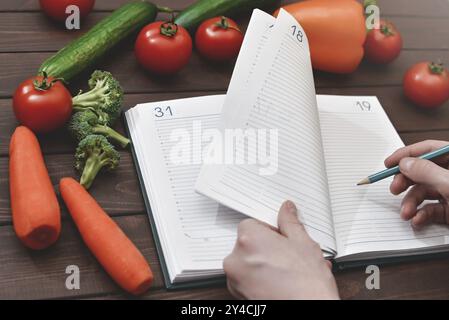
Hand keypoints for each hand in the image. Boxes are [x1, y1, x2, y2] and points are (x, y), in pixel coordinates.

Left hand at [223, 201, 338, 299]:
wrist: (308, 311)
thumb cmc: (306, 285)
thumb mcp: (303, 243)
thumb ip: (290, 222)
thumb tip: (286, 210)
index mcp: (249, 239)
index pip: (251, 223)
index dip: (269, 230)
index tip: (280, 238)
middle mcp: (236, 259)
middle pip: (248, 242)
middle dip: (266, 246)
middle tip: (286, 255)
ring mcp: (235, 279)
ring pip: (247, 261)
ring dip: (262, 263)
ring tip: (285, 270)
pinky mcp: (238, 294)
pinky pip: (246, 279)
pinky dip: (259, 278)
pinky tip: (279, 280)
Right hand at [385, 140, 448, 227]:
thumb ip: (427, 172)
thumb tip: (405, 163)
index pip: (429, 149)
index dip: (407, 154)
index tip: (389, 163)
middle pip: (423, 172)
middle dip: (406, 182)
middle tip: (394, 189)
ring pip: (424, 193)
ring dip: (411, 203)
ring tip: (406, 213)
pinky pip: (431, 210)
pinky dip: (422, 215)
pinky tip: (418, 220)